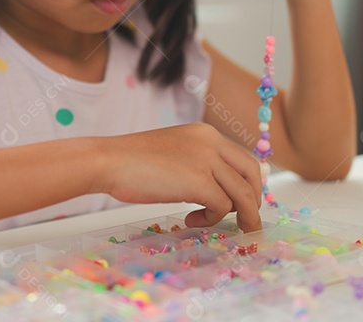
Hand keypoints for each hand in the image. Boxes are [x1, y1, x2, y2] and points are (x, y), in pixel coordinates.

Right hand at [95, 123, 262, 231]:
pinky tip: (191, 220)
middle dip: (254, 199)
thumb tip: (213, 190)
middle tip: (246, 218)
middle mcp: (211, 142)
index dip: (247, 182)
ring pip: (242, 193)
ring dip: (242, 215)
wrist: (109, 160)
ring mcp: (206, 160)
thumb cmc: (130, 161)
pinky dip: (212, 219)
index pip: (241, 158)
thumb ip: (196, 164)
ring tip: (234, 228)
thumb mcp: (174, 153)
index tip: (243, 201)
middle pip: (251, 173)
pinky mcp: (199, 181)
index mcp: (205, 134)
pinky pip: (222, 206)